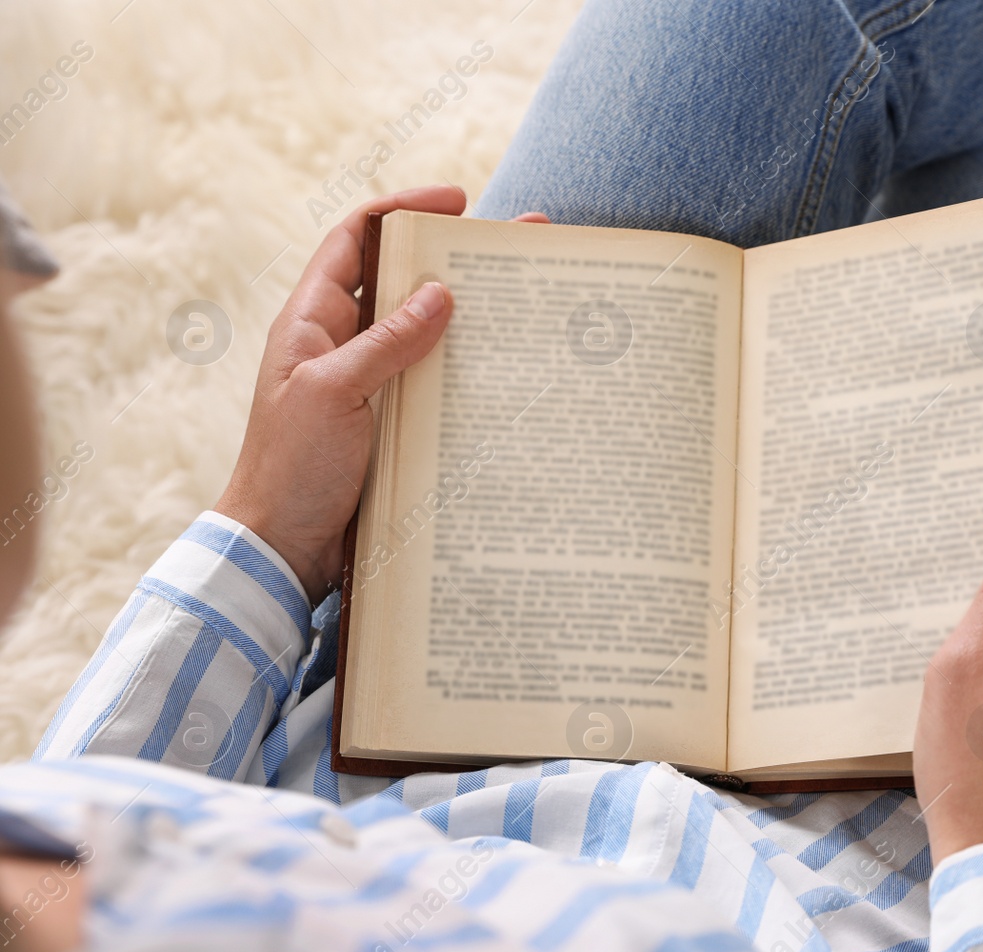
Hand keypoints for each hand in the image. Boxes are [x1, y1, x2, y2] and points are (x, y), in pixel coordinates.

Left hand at [214, 187, 548, 596]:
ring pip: (426, 330)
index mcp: (312, 320)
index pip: (356, 238)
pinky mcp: (392, 422)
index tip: (458, 201)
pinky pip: (435, 379)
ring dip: (473, 311)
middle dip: (457, 256)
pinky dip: (469, 365)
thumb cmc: (291, 469)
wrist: (282, 550)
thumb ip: (386, 342)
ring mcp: (370, 383)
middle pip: (402, 279)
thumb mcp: (334, 394)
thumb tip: (440, 292)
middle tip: (518, 243)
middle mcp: (342, 343)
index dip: (402, 209)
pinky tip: (511, 365)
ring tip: (530, 297)